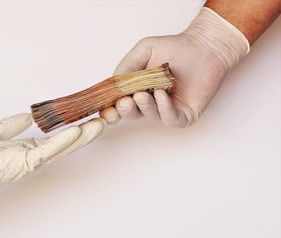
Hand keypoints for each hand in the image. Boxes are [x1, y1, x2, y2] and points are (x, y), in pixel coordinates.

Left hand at [0, 113, 104, 222]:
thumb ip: (12, 125)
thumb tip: (27, 117)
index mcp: (24, 150)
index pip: (53, 140)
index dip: (70, 130)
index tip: (84, 118)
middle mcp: (31, 158)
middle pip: (63, 145)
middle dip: (84, 134)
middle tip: (101, 121)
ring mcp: (29, 162)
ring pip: (61, 149)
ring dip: (82, 137)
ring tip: (100, 124)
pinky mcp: (23, 163)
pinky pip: (48, 151)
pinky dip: (64, 141)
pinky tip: (79, 131)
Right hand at [100, 7, 248, 127]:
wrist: (204, 47)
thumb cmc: (175, 48)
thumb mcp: (144, 51)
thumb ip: (126, 67)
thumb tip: (113, 84)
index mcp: (136, 89)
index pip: (118, 104)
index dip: (110, 110)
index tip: (106, 110)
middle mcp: (150, 102)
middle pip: (131, 114)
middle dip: (124, 110)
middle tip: (124, 102)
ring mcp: (166, 109)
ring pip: (149, 115)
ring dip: (144, 106)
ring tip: (143, 93)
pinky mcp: (183, 115)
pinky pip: (169, 118)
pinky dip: (163, 108)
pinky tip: (161, 94)